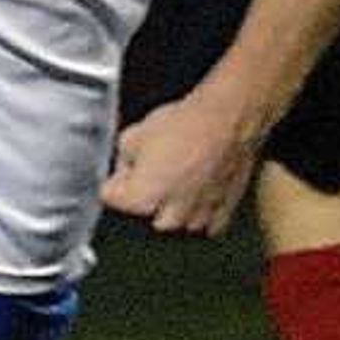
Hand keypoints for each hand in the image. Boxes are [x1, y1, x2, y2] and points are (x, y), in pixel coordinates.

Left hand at [100, 93, 259, 236]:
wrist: (228, 119)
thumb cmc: (186, 125)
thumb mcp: (135, 133)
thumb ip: (123, 157)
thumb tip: (126, 163)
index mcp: (141, 197)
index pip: (111, 197)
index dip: (115, 180)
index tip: (121, 171)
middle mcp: (169, 214)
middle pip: (146, 212)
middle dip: (145, 193)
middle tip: (152, 167)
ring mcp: (199, 215)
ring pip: (178, 219)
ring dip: (174, 203)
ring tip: (181, 172)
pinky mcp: (223, 210)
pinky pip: (207, 220)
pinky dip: (202, 208)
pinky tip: (201, 187)